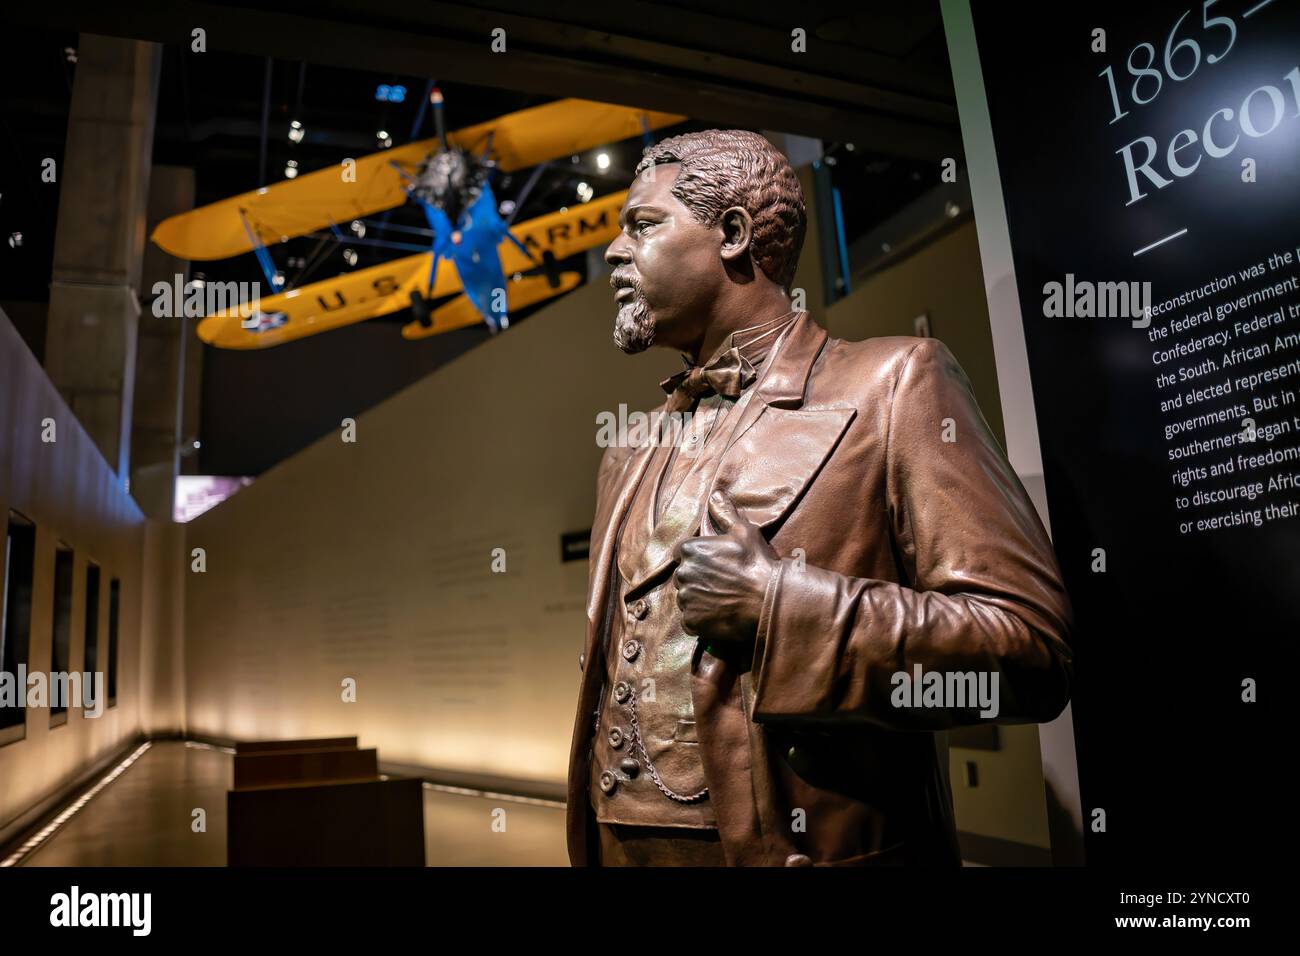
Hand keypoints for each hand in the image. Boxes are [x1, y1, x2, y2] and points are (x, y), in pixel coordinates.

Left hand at [673, 490, 779, 645]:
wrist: (767, 600)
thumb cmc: (757, 563)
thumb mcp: (744, 531)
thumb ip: (725, 512)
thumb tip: (715, 494)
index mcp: (689, 550)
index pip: (683, 553)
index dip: (699, 558)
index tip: (716, 564)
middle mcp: (682, 574)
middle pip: (684, 576)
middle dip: (698, 578)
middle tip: (722, 583)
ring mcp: (685, 599)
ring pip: (687, 598)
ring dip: (699, 599)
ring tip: (722, 599)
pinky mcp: (691, 622)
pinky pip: (690, 620)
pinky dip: (701, 619)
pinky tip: (720, 614)